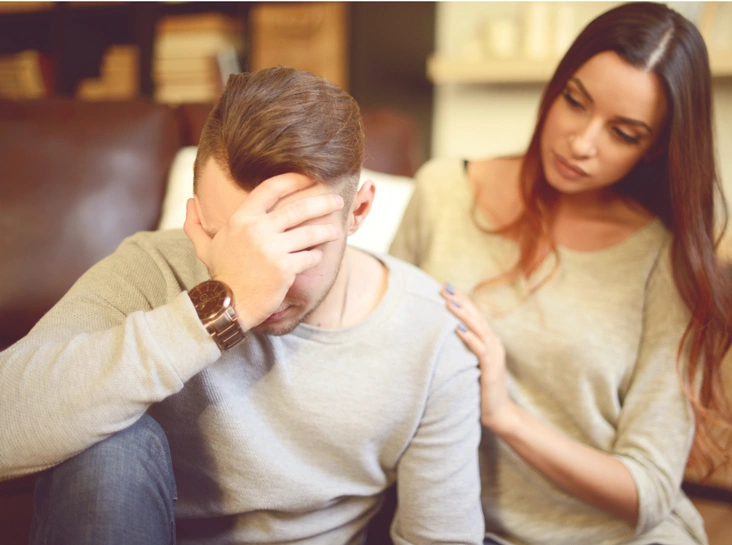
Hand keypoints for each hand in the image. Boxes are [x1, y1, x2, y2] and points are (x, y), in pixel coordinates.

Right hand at [184, 173, 343, 329]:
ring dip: (327, 230)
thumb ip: (196, 224)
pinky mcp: (285, 268)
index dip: (293, 179)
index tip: (309, 177)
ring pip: (309, 232)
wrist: (228, 305)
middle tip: (337, 199)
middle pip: (298, 208)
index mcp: (241, 219)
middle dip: (322, 201)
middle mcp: (257, 230)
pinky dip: (316, 256)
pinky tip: (318, 256)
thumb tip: (189, 202)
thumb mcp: (205, 247)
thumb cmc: (221, 274)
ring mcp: (272, 249)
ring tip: (336, 230)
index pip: (271, 189)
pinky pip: (309, 257)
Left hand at [441, 284, 515, 432]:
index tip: (444, 287)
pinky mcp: (491, 368)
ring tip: (448, 302)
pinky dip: (469, 337)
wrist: (499, 414)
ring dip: (463, 314)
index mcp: (488, 340)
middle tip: (443, 287)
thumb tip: (442, 337)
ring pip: (478, 328)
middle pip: (475, 316)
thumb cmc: (480, 389)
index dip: (460, 299)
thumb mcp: (470, 365)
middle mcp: (493, 343)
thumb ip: (462, 350)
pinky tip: (457, 328)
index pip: (473, 314)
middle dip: (459, 300)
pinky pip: (480, 349)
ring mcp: (494, 355)